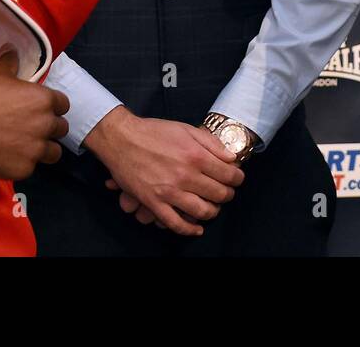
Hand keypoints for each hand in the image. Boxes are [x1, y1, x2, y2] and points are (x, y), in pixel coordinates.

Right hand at [0, 49, 70, 179]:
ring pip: (53, 152)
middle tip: (30, 126)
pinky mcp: (23, 169)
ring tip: (25, 145)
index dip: (52, 105)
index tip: (38, 108)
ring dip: (43, 148)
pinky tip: (8, 156)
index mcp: (43, 100)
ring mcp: (35, 149)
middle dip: (48, 127)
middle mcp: (45, 125)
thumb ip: (10, 62)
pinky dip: (23, 162)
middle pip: (60, 128)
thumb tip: (12, 50)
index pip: (63, 104)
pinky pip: (31, 167)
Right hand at [84, 106, 242, 236]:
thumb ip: (211, 143)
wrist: (121, 138)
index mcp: (195, 156)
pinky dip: (189, 230)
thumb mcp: (185, 129)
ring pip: (202, 212)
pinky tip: (196, 229)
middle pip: (219, 195)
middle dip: (227, 195)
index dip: (237, 179)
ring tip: (212, 207)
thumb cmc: (153, 131)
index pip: (229, 175)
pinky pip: (175, 223)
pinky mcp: (154, 202)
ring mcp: (169, 192)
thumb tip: (231, 158)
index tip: (236, 179)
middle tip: (225, 192)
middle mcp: (185, 175)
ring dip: (212, 212)